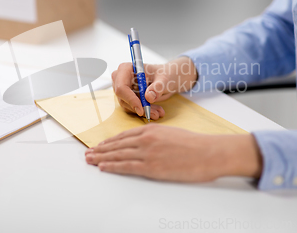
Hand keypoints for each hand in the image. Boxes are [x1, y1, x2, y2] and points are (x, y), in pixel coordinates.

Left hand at [85, 124, 262, 182]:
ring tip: (90, 159)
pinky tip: (103, 167)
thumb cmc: (194, 144)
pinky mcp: (151, 167)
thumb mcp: (171, 133)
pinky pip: (126, 166)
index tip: (101, 144)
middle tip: (88, 153)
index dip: (110, 141)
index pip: (124, 135)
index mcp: (150, 130)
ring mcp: (147, 153)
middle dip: (100, 149)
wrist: (208, 152)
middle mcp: (145, 139)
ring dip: (101, 157)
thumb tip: (145, 143)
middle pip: (117, 145)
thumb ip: (155, 137)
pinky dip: (112, 166)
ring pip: (118, 155)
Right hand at [112, 57, 197, 119]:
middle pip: (123, 98)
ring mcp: (122, 88)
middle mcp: (120, 78)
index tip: (142, 109)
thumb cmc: (164, 74)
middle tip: (155, 114)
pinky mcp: (126, 97)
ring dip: (144, 111)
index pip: (122, 87)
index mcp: (126, 68)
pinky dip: (144, 111)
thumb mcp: (164, 79)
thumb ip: (158, 86)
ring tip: (158, 112)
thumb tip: (149, 97)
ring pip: (128, 105)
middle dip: (139, 107)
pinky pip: (132, 108)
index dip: (130, 99)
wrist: (166, 78)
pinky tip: (155, 110)